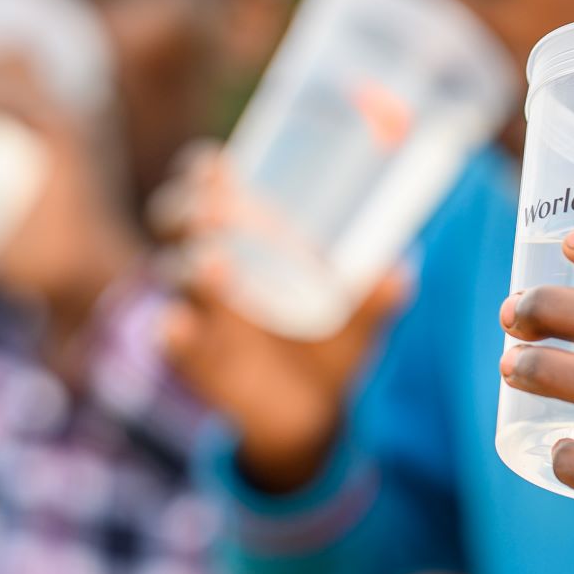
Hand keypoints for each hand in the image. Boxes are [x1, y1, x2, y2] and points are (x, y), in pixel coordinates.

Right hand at [153, 148, 405, 490]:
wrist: (316, 408)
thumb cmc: (332, 337)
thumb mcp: (362, 313)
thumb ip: (379, 293)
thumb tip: (400, 273)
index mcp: (248, 235)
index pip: (208, 188)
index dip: (203, 172)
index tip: (217, 164)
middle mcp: (212, 262)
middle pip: (176, 219)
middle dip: (190, 208)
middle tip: (214, 209)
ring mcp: (200, 308)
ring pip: (175, 273)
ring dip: (194, 267)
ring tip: (216, 264)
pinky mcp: (196, 355)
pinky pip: (173, 339)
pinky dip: (174, 331)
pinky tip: (180, 324)